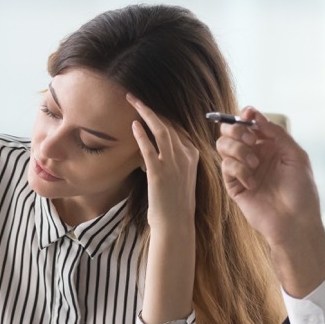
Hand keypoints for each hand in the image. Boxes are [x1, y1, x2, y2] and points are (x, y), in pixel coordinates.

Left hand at [128, 95, 198, 233]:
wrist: (176, 224)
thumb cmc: (176, 205)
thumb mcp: (181, 179)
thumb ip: (174, 163)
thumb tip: (156, 155)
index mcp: (192, 156)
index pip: (177, 128)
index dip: (161, 117)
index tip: (148, 109)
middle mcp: (185, 156)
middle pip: (168, 124)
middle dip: (150, 109)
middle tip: (135, 98)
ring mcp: (173, 163)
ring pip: (160, 130)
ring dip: (145, 113)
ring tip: (132, 101)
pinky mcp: (158, 172)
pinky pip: (149, 148)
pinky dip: (141, 135)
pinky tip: (133, 125)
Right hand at [215, 107, 324, 295]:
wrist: (295, 222)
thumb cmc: (301, 191)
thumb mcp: (295, 155)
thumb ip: (276, 133)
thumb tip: (256, 115)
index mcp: (269, 146)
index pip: (250, 124)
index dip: (245, 116)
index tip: (248, 113)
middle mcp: (254, 156)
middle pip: (230, 131)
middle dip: (236, 129)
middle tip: (249, 138)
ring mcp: (242, 170)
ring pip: (223, 146)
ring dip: (238, 149)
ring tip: (254, 163)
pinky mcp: (234, 186)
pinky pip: (226, 167)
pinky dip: (239, 170)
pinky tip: (252, 182)